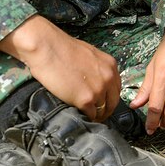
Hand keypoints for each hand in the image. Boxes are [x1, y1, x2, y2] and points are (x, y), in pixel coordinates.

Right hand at [0, 15, 120, 122]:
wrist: (48, 48)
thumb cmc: (62, 48)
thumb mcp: (89, 55)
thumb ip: (96, 69)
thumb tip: (93, 81)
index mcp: (110, 65)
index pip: (116, 88)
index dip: (109, 98)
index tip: (104, 103)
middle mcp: (108, 78)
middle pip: (113, 101)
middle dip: (106, 110)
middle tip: (97, 115)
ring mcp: (98, 90)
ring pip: (102, 110)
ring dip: (96, 115)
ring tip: (88, 117)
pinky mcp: (85, 100)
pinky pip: (90, 114)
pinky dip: (86, 117)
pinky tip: (80, 115)